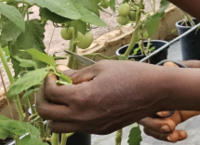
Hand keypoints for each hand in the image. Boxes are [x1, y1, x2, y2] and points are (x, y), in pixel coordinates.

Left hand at [38, 61, 169, 134]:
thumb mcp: (102, 67)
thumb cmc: (131, 74)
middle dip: (44, 97)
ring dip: (55, 111)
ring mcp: (91, 126)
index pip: (51, 94)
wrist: (154, 91)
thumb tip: (60, 73)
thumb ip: (78, 74)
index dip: (48, 81)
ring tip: (64, 96)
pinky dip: (70, 117)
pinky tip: (81, 102)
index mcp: (82, 98)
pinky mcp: (100, 130)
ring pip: (57, 126)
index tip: (53, 74)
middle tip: (52, 85)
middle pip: (47, 114)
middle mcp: (82, 116)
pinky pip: (75, 128)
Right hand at [140, 61, 199, 141]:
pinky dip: (172, 136)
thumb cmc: (196, 72)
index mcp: (157, 86)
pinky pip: (166, 132)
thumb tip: (168, 65)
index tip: (163, 112)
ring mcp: (163, 111)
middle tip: (170, 126)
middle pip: (145, 118)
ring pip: (152, 128)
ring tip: (175, 136)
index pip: (146, 100)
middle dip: (155, 125)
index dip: (150, 109)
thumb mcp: (188, 68)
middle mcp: (157, 99)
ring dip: (161, 135)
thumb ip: (178, 68)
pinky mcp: (172, 119)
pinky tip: (183, 135)